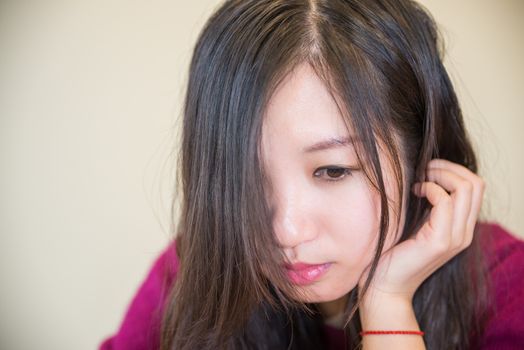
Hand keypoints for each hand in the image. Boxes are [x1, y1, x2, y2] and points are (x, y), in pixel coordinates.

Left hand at [358, 159, 484, 303]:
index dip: (454, 170)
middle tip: (424, 170)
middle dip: (449, 168)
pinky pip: (446, 202)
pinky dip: (430, 189)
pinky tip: (414, 192)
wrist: (384, 285)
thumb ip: (428, 205)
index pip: (476, 187)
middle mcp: (464, 233)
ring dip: (440, 175)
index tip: (428, 171)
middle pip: (476, 184)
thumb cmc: (393, 251)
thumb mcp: (416, 223)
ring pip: (466, 188)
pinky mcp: (440, 241)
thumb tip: (425, 174)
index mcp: (461, 228)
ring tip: (419, 181)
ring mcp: (455, 238)